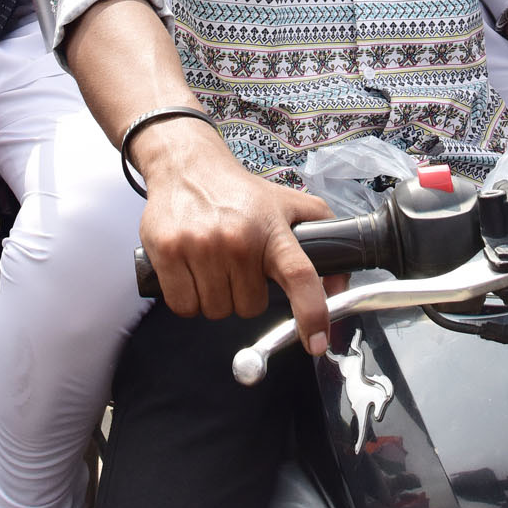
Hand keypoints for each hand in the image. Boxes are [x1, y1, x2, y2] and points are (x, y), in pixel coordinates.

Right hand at [134, 118, 336, 351]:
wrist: (187, 165)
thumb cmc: (240, 193)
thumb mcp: (288, 204)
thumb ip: (323, 239)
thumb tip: (340, 287)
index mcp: (273, 229)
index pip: (300, 275)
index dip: (313, 313)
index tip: (318, 341)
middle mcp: (238, 238)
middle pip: (249, 307)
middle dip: (244, 294)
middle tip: (237, 267)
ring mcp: (200, 246)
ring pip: (215, 310)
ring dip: (215, 297)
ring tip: (212, 264)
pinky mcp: (167, 252)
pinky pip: (184, 306)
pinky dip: (187, 298)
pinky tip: (189, 270)